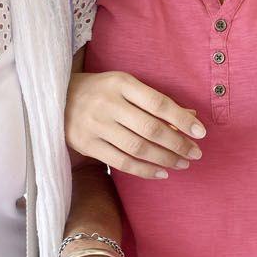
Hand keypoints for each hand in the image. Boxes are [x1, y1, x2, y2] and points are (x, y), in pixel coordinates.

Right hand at [67, 71, 203, 178]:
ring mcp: (95, 125)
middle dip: (178, 143)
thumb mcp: (126, 86)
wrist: (56, 98)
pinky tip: (161, 173)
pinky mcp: (87, 144)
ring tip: (182, 164)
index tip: (201, 132)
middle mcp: (107, 103)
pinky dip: (144, 170)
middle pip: (150, 128)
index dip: (182, 119)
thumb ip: (156, 101)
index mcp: (121, 83)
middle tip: (196, 153)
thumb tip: (191, 118)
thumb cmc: (101, 91)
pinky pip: (121, 162)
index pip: (158, 103)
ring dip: (165, 159)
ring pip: (138, 148)